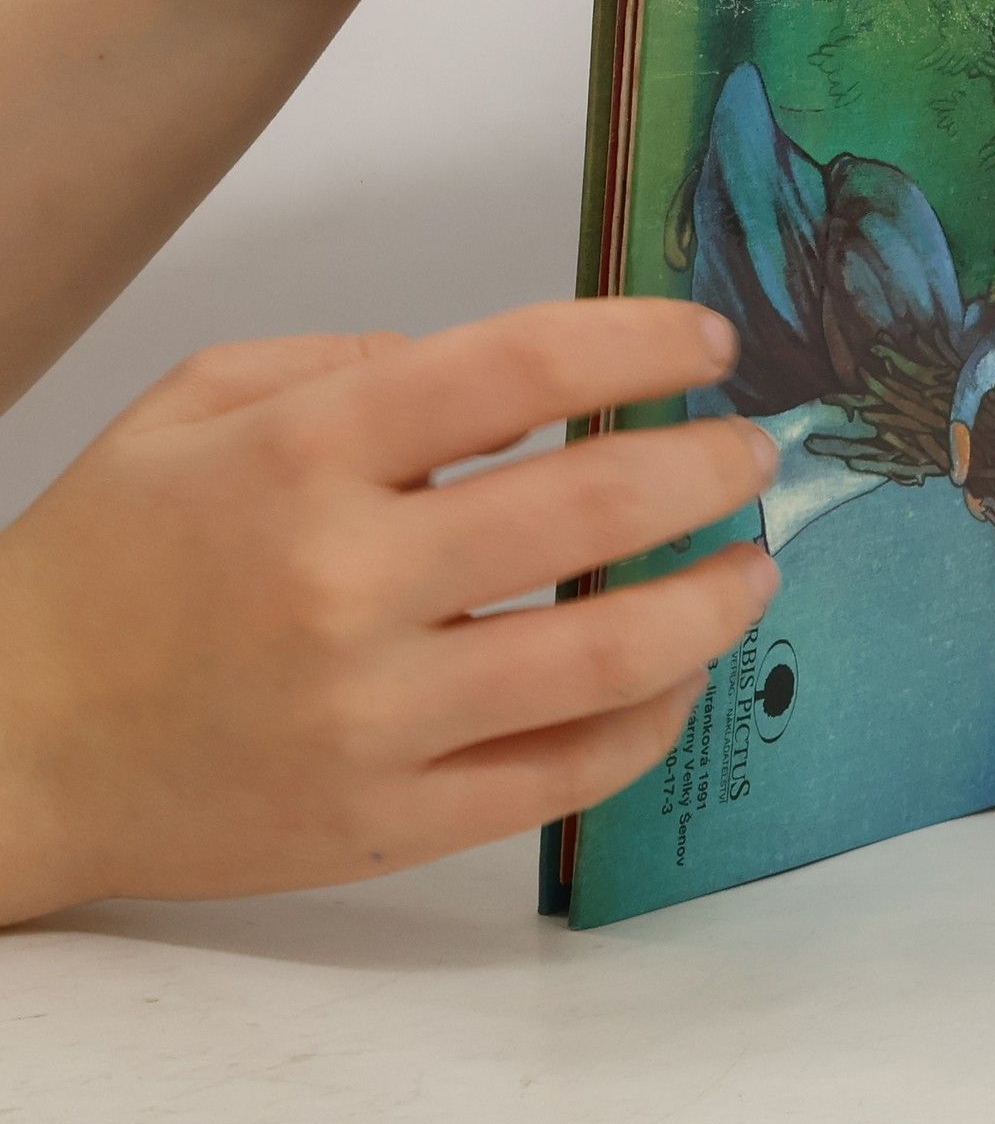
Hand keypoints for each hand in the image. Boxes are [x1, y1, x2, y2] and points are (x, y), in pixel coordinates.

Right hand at [0, 300, 778, 923]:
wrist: (12, 746)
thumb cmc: (112, 558)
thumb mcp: (201, 401)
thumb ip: (356, 359)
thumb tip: (517, 379)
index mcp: (304, 457)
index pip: (520, 368)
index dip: (640, 340)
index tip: (709, 342)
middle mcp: (348, 584)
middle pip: (593, 510)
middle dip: (708, 467)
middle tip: (752, 451)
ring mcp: (375, 718)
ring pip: (607, 657)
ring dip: (713, 599)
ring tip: (753, 562)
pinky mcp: (388, 821)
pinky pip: (564, 775)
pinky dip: (652, 718)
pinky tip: (682, 670)